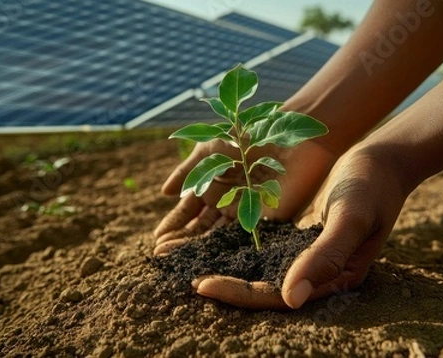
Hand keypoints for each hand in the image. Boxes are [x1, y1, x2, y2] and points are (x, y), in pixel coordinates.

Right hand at [153, 138, 336, 254]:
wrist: (284, 137)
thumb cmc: (247, 137)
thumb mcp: (210, 149)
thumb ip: (188, 170)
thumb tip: (164, 192)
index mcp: (212, 188)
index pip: (189, 212)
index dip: (174, 225)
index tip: (157, 240)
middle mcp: (226, 205)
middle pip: (200, 229)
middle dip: (181, 243)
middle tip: (162, 258)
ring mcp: (245, 215)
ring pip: (218, 238)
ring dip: (199, 250)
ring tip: (179, 264)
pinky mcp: (265, 222)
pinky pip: (243, 240)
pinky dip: (228, 252)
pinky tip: (214, 264)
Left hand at [191, 145, 412, 308]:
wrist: (381, 160)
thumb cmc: (372, 188)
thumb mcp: (350, 217)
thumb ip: (325, 256)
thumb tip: (290, 299)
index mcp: (333, 278)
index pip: (278, 295)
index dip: (239, 292)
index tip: (202, 284)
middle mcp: (315, 271)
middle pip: (261, 286)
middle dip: (220, 282)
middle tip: (179, 276)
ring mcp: (304, 253)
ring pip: (256, 267)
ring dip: (220, 265)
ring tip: (181, 261)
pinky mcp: (295, 235)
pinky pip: (260, 246)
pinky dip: (233, 244)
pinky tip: (206, 239)